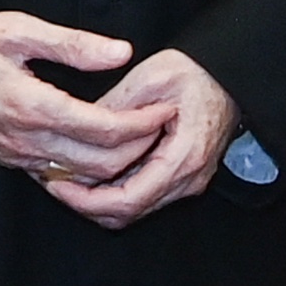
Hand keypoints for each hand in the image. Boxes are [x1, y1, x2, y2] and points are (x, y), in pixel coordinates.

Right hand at [0, 11, 157, 183]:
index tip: (164, 110)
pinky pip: (57, 175)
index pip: (105, 129)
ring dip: (116, 163)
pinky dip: (87, 169)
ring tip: (141, 137)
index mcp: (34, 107)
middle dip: (138, 148)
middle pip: (100, 163)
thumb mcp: (18, 31)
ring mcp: (16, 156)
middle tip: (161, 125)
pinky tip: (103, 149)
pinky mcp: (8, 160)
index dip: (142, 124)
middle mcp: (26, 141)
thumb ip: (73, 45)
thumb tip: (121, 52)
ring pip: (80, 176)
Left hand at [51, 49, 237, 228]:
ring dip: (97, 200)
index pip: (128, 200)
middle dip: (86, 204)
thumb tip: (76, 131)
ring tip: (67, 175)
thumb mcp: (151, 78)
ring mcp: (188, 181)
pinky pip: (142, 196)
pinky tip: (92, 172)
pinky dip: (113, 191)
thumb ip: (114, 108)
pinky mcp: (182, 176)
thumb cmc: (198, 72)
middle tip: (54, 180)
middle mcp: (189, 178)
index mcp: (184, 157)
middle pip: (128, 214)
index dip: (86, 200)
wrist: (231, 74)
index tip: (58, 183)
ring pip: (133, 210)